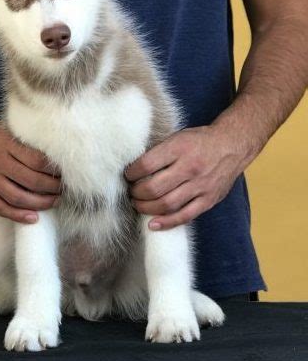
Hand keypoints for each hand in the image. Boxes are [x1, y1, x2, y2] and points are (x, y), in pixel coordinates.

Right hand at [0, 116, 60, 223]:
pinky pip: (0, 207)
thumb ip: (26, 145)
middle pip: (31, 181)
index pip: (36, 160)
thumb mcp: (9, 131)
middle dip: (52, 187)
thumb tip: (52, 160)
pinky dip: (18, 215)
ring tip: (54, 202)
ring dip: (40, 203)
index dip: (53, 169)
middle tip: (63, 189)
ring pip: (18, 197)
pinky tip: (33, 218)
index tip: (64, 172)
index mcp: (6, 145)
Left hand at [125, 125, 249, 229]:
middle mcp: (190, 168)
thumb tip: (135, 168)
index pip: (146, 165)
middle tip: (131, 191)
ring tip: (138, 204)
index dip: (131, 173)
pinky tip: (152, 224)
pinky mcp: (209, 199)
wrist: (232, 144)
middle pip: (154, 188)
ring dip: (146, 208)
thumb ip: (160, 151)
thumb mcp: (178, 137)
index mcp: (179, 148)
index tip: (128, 175)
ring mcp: (200, 186)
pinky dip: (167, 222)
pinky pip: (185, 216)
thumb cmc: (200, 140)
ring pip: (167, 204)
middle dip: (136, 193)